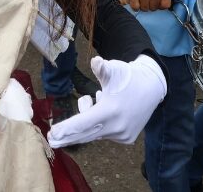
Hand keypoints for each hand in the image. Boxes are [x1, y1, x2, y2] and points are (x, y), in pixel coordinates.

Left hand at [47, 55, 165, 147]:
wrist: (152, 88)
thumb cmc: (129, 77)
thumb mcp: (115, 70)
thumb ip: (102, 68)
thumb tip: (96, 62)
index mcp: (111, 110)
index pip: (84, 123)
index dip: (67, 129)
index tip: (53, 134)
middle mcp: (116, 126)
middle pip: (85, 135)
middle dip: (67, 137)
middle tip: (51, 140)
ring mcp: (122, 135)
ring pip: (95, 132)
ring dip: (88, 121)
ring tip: (95, 99)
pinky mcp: (126, 138)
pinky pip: (105, 134)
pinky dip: (100, 125)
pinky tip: (107, 110)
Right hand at [123, 0, 169, 11]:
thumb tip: (162, 4)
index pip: (165, 6)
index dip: (160, 6)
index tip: (157, 3)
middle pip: (154, 8)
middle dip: (150, 4)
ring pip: (145, 8)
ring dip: (142, 5)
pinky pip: (136, 7)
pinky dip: (135, 6)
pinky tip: (135, 0)